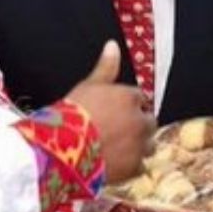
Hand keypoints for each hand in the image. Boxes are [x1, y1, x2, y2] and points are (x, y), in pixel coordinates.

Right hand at [64, 41, 153, 185]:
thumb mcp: (88, 86)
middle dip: (138, 125)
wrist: (63, 149)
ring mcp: (140, 145)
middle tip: (117, 131)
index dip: (128, 106)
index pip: (139, 99)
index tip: (116, 112)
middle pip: (148, 122)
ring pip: (148, 145)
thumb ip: (105, 67)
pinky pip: (140, 166)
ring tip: (117, 149)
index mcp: (130, 97)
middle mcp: (140, 120)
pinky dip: (131, 165)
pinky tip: (115, 164)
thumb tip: (112, 45)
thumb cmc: (72, 114)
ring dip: (138, 146)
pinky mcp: (134, 167)